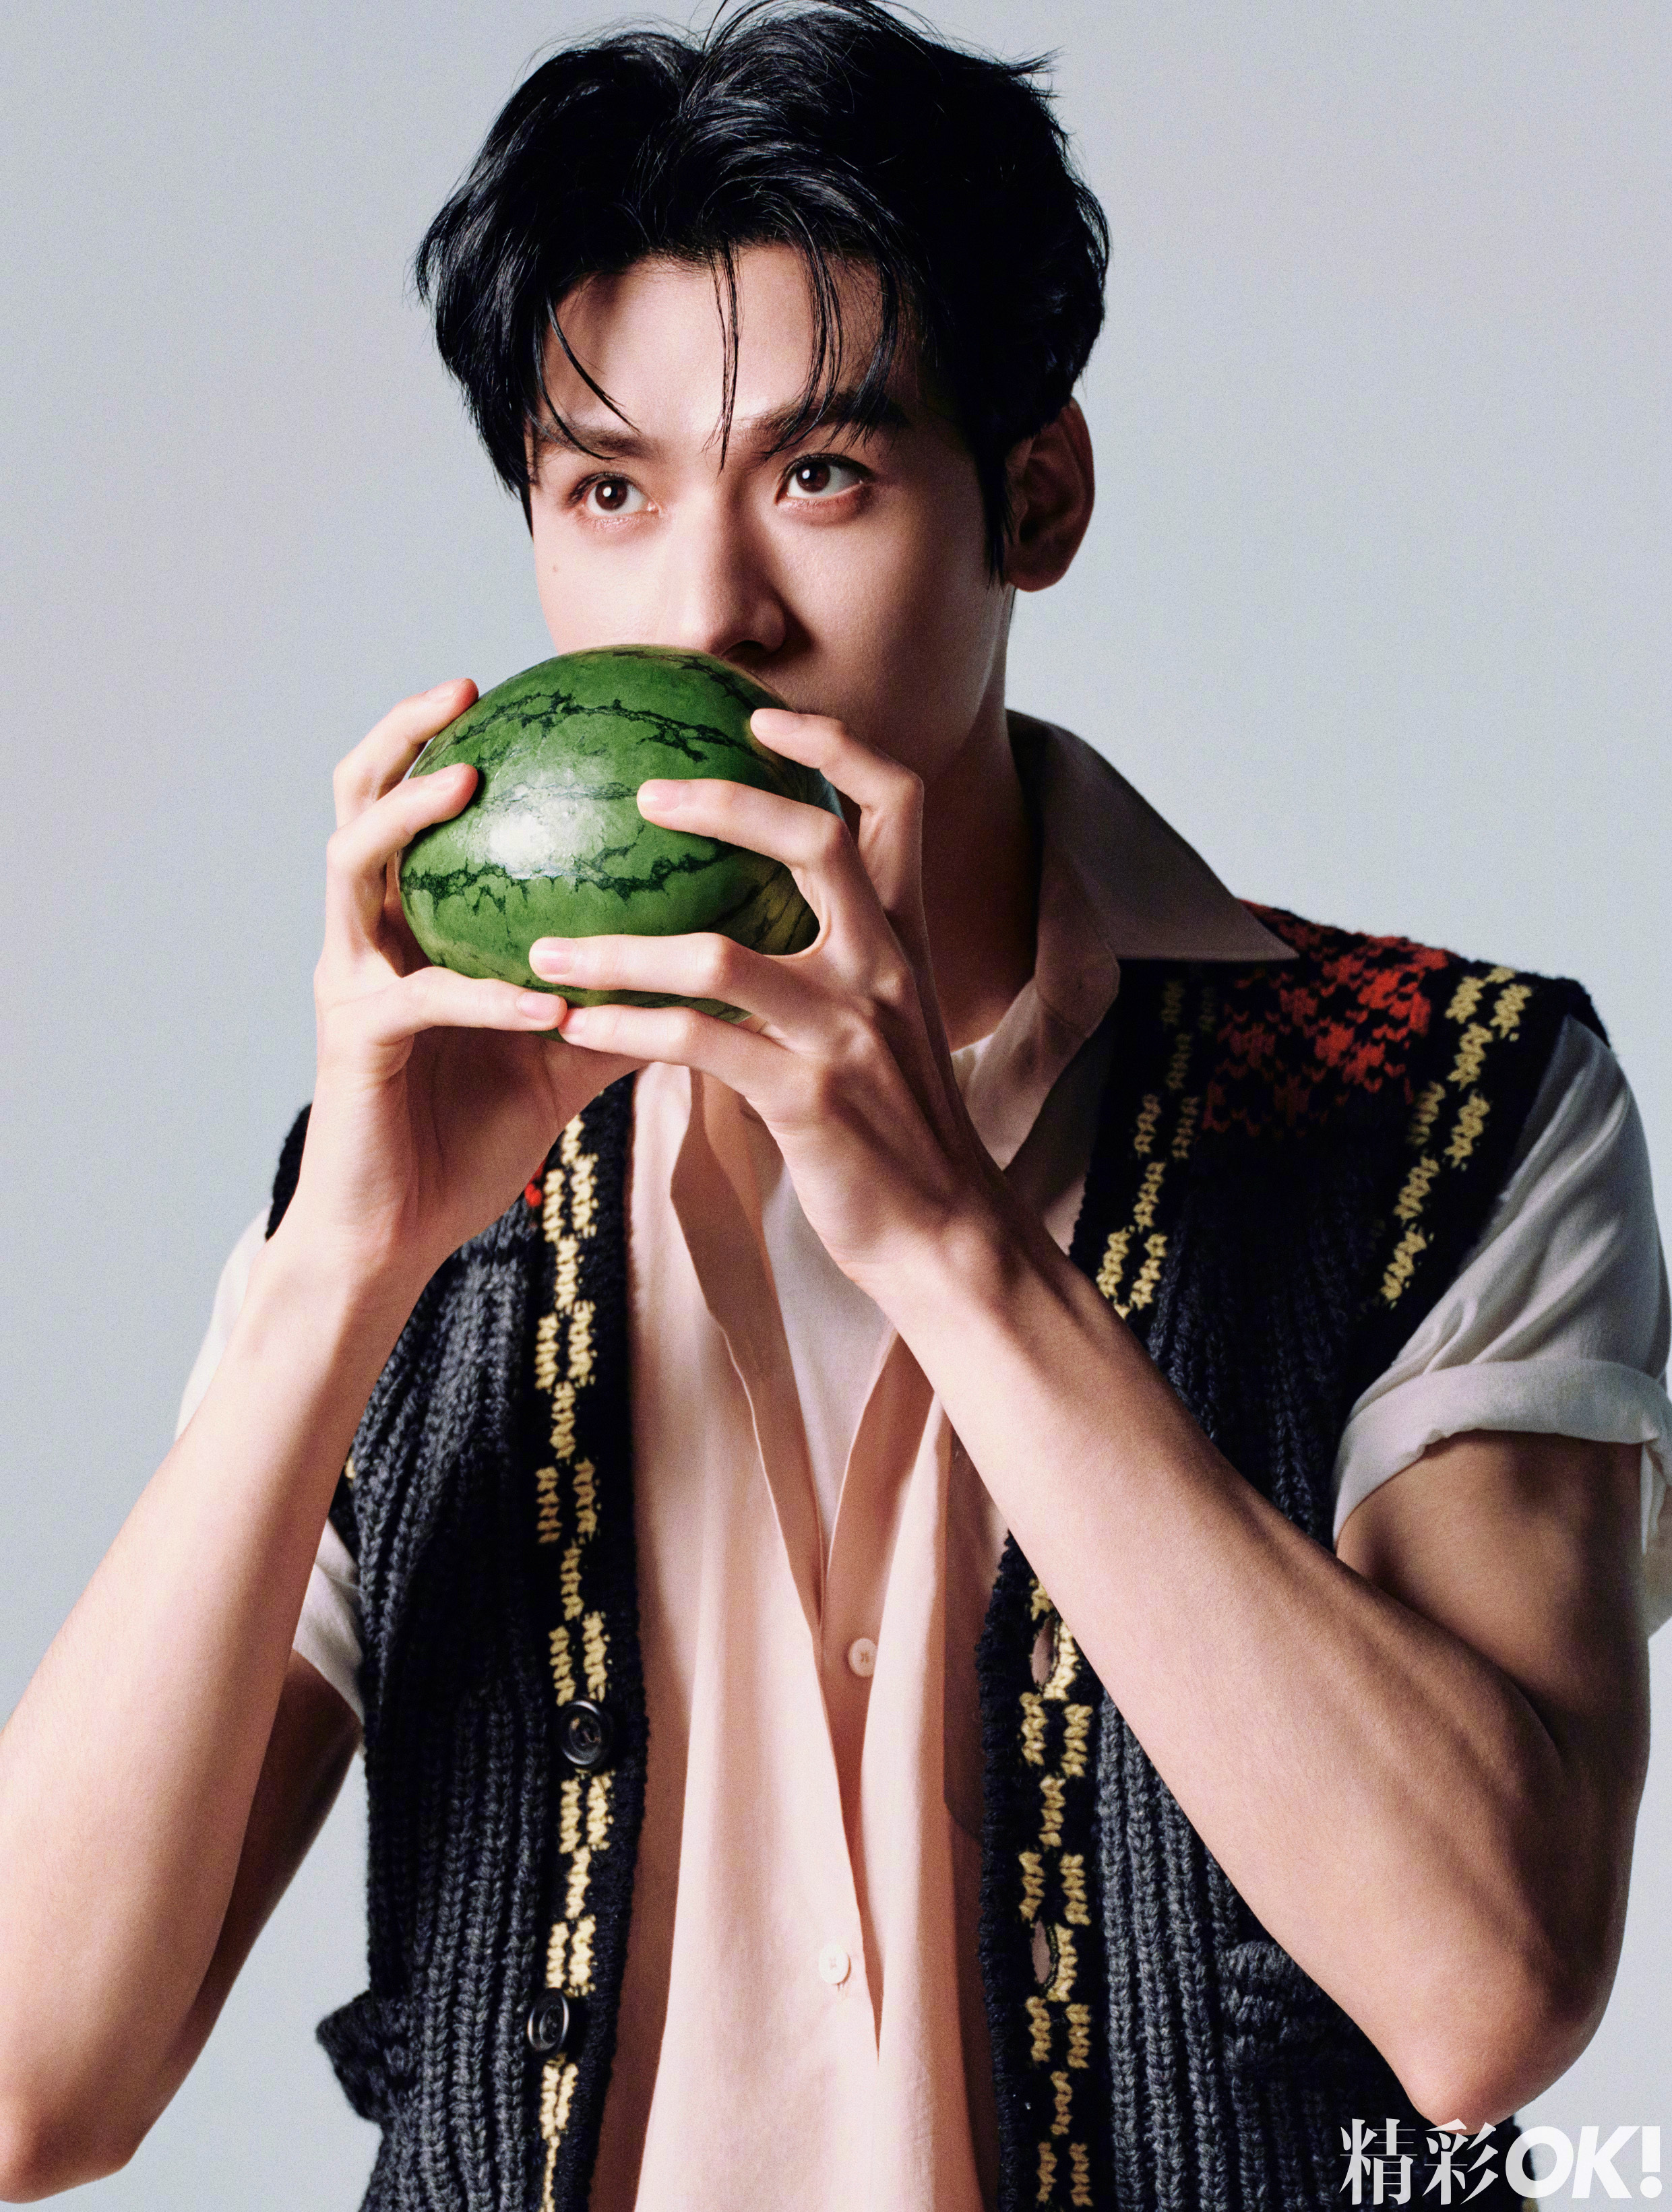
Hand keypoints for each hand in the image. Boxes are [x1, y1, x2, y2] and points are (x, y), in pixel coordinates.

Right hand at [279, 680, 637, 1295]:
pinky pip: (422, 1000)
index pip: (410, 804)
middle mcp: (364, 937)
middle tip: (464, 687)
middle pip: (354, 801)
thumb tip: (724, 952)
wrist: (402, 1232)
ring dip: (408, 817)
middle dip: (398, 733)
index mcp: (409, 925)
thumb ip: (625, 994)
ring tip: (470, 778)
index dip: (439, 736)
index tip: (506, 682)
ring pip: (350, 867)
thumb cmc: (477, 1134)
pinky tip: (546, 1002)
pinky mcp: (352, 1045)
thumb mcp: (565, 1049)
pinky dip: (485, 995)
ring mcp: (347, 983)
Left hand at [529, 708, 1008, 1295]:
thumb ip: (835, 958)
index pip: (899, 801)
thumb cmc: (897, 1128)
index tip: (761, 717)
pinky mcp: (810, 1101)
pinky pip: (697, 1046)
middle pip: (814, 843)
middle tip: (643, 794)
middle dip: (726, 803)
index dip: (834, 745)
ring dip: (622, 947)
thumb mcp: (883, 1022)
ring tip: (546, 945)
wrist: (946, 1234)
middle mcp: (885, 967)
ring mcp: (849, 1033)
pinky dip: (624, 1029)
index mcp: (907, 937)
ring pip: (724, 955)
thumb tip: (747, 913)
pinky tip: (570, 1029)